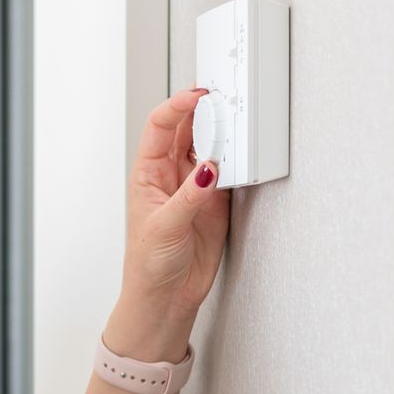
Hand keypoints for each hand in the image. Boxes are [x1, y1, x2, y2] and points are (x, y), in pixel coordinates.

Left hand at [122, 87, 231, 321]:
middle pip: (187, 129)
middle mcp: (171, 174)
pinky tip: (245, 153)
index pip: (160, 127)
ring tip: (237, 120)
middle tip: (224, 97)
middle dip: (204, 110)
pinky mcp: (216, 201)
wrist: (167, 297)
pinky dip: (239, 160)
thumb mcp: (165, 226)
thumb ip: (189, 196)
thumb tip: (209, 167)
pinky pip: (230, 171)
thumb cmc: (149, 264)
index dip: (177, 106)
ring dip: (223, 133)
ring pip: (210, 147)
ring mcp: (195, 186)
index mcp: (147, 173)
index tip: (196, 95)